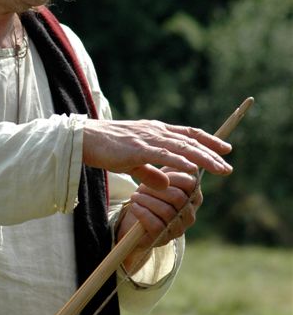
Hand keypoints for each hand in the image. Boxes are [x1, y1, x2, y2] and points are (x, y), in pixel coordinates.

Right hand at [82, 118, 231, 189]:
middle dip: (212, 152)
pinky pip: (164, 155)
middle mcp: (155, 131)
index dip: (207, 140)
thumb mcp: (132, 162)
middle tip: (228, 165)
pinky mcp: (138, 149)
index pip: (188, 133)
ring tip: (220, 169)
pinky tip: (194, 169)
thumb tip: (166, 183)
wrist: (85, 139)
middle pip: (190, 140)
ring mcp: (147, 138)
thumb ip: (150, 171)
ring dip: (204, 158)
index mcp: (155, 131)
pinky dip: (181, 162)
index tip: (225, 148)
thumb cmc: (106, 149)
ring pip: (182, 148)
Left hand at [116, 170, 201, 271]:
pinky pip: (156, 225)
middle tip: (141, 186)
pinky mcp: (164, 239)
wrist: (134, 216)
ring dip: (147, 201)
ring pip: (167, 212)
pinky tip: (135, 206)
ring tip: (135, 196)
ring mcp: (178, 228)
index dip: (173, 176)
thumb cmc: (150, 192)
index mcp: (193, 197)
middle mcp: (190, 214)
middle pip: (178, 198)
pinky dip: (143, 213)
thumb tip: (179, 150)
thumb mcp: (161, 176)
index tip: (158, 173)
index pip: (190, 183)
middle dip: (156, 189)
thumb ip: (172, 165)